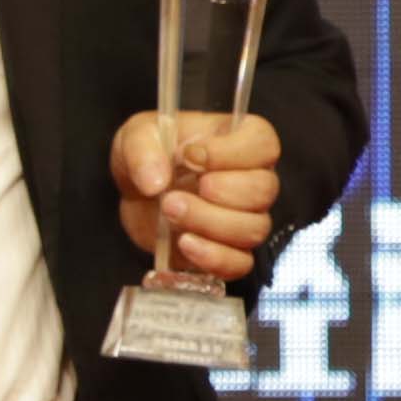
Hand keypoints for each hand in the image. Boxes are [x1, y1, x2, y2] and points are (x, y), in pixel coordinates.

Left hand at [115, 108, 283, 283]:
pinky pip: (240, 263)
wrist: (138, 195)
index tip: (189, 156)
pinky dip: (213, 257)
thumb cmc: (151, 156)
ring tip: (170, 211)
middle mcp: (253, 179)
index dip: (231, 152)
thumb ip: (142, 150)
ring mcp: (245, 218)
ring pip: (253, 228)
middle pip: (264, 190)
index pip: (263, 143)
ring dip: (209, 223)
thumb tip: (155, 182)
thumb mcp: (136, 137)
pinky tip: (184, 243)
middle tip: (176, 192)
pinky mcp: (229, 250)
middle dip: (220, 192)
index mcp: (241, 141)